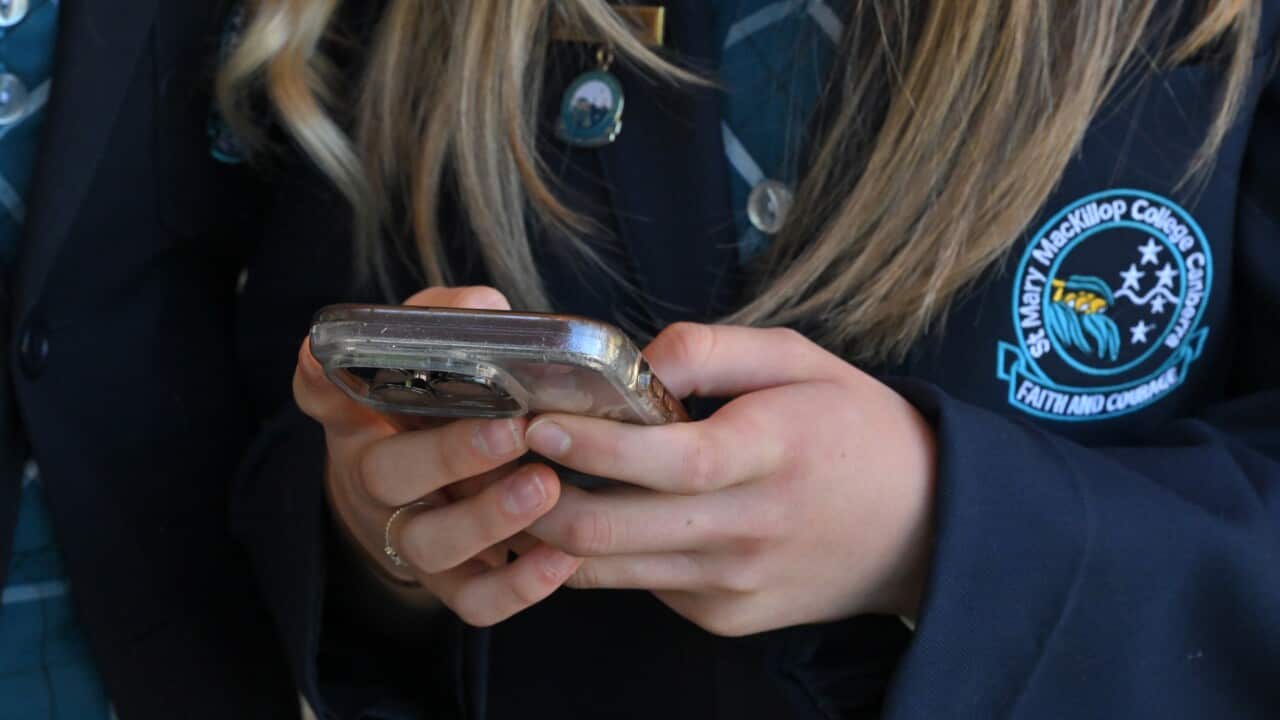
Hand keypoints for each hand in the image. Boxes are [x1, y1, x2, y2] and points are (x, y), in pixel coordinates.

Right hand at [293, 286, 580, 625]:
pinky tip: (563, 558)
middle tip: (510, 430)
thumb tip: (486, 308)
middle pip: (387, 475)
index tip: (323, 358)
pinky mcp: (449, 582)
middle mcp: (376, 478)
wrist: (434, 492)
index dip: (321, 379)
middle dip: (450, 454)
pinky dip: (518, 588)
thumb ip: (454, 321)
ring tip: (545, 486)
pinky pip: (474, 601)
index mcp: (364, 414)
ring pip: (430, 543)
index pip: (323, 391)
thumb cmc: (443, 406)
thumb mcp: (438, 355)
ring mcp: (410, 535)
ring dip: (489, 518)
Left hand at [523, 323, 935, 635]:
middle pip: (617, 531)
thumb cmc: (853, 428)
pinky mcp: (724, 616)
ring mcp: (734, 584)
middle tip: (502, 459)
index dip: (595, 447)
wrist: (922, 526)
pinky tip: (599, 514)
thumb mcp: (800, 359)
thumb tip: (634, 361)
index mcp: (773, 453)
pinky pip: (642, 584)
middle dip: (538, 499)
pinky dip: (606, 553)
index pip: (669, 460)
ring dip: (553, 532)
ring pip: (611, 570)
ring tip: (524, 485)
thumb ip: (712, 350)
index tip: (538, 422)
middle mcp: (749, 529)